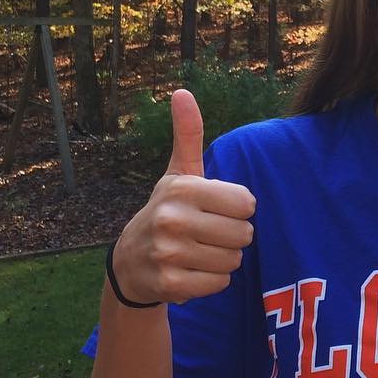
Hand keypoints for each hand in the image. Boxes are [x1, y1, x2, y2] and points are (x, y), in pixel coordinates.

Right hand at [112, 89, 256, 304]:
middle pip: (244, 234)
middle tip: (208, 233)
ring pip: (234, 260)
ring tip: (199, 251)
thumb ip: (188, 135)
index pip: (246, 203)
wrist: (130, 263)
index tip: (216, 209)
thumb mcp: (178, 173)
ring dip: (224, 259)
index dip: (237, 208)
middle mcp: (172, 220)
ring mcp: (169, 254)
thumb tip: (182, 91)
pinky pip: (220, 284)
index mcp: (182, 189)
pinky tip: (192, 270)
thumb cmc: (167, 211)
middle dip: (233, 236)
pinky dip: (213, 280)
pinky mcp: (171, 285)